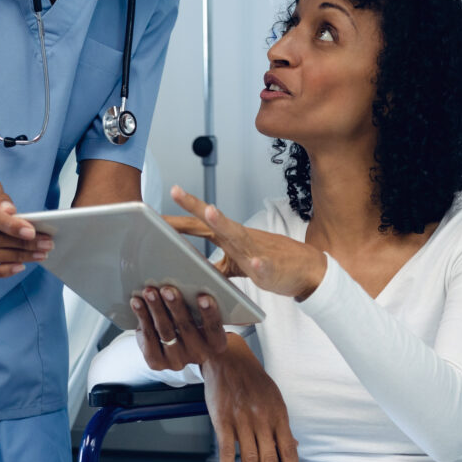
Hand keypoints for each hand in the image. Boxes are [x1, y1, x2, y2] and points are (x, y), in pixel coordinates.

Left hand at [130, 284, 228, 371]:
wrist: (181, 346)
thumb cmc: (195, 320)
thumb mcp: (202, 312)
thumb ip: (201, 300)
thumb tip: (187, 276)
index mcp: (216, 344)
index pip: (214, 328)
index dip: (210, 313)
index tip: (203, 297)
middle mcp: (199, 355)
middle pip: (186, 328)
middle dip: (176, 306)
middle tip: (167, 289)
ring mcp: (177, 361)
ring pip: (165, 332)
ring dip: (156, 309)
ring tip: (149, 292)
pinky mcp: (157, 362)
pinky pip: (149, 338)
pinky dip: (142, 317)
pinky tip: (137, 302)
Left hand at [167, 188, 326, 299]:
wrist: (308, 269)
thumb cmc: (271, 263)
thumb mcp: (237, 264)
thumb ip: (215, 264)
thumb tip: (193, 268)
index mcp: (230, 238)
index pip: (199, 226)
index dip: (178, 220)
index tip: (153, 216)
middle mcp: (241, 238)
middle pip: (214, 221)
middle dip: (195, 208)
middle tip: (176, 192)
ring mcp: (258, 251)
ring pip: (239, 235)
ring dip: (224, 223)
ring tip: (210, 213)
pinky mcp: (273, 268)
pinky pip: (266, 266)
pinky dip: (261, 265)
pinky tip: (256, 263)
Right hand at [202, 344, 299, 461]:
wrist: (227, 358)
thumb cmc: (252, 379)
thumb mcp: (274, 399)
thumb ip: (281, 425)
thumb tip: (293, 446)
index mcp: (278, 415)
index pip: (289, 451)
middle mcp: (262, 419)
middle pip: (270, 460)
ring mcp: (242, 420)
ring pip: (249, 458)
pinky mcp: (222, 419)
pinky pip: (227, 447)